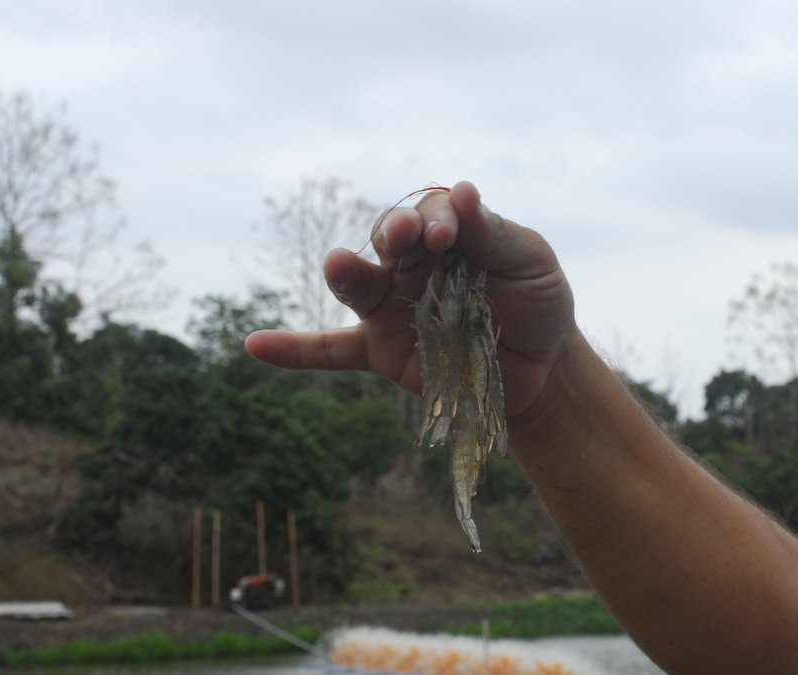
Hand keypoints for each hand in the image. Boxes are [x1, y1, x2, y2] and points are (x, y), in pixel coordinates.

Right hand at [245, 181, 574, 418]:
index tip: (449, 235)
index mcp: (447, 234)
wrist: (542, 368)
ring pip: (357, 285)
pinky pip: (330, 350)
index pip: (430, 212)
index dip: (436, 217)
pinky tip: (256, 345)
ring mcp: (390, 308)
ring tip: (339, 264)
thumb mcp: (530, 262)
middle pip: (388, 239)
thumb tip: (462, 190)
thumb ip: (495, 233)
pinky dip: (294, 351)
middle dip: (397, 232)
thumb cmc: (537, 302)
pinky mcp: (380, 352)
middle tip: (410, 234)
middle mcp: (411, 265)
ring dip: (346, 272)